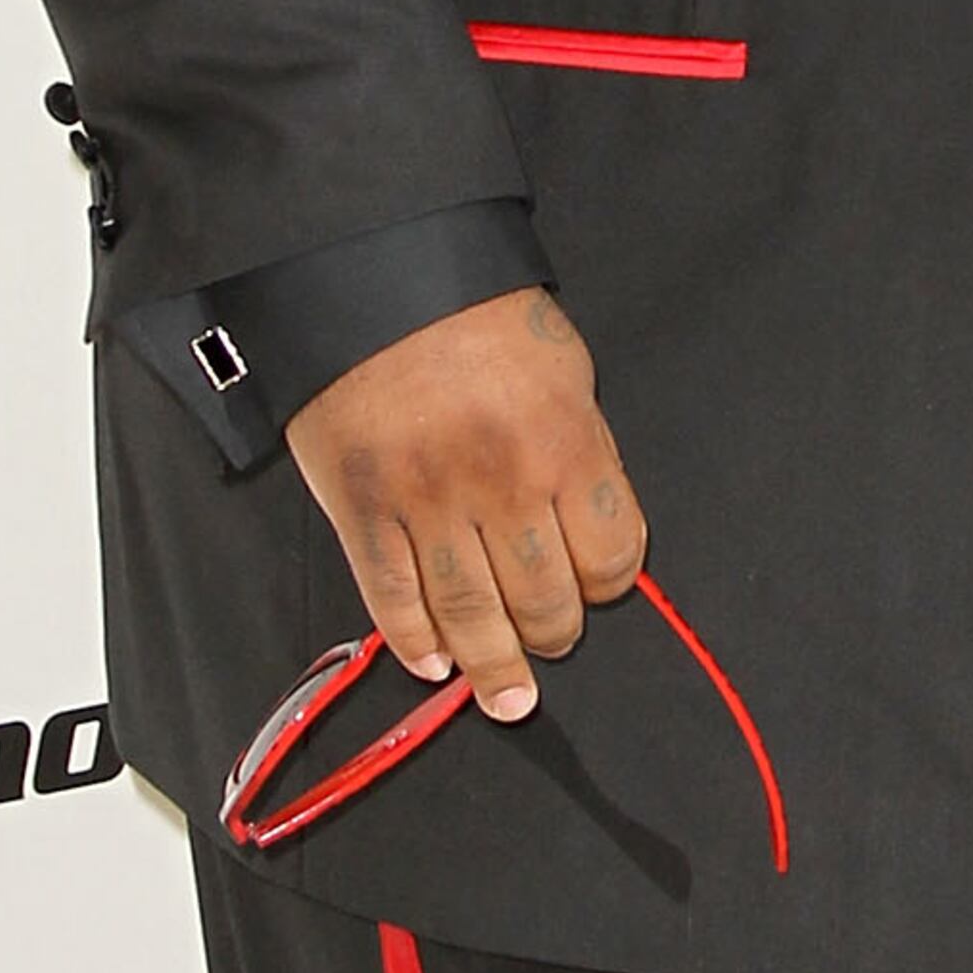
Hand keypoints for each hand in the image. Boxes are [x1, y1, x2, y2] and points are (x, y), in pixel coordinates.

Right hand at [284, 289, 646, 723]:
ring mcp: (425, 503)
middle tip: (550, 645)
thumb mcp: (563, 368)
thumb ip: (579, 449)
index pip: (611, 556)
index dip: (609, 584)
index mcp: (564, 445)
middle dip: (555, 635)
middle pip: (545, 600)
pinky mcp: (361, 509)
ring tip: (506, 698)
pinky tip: (432, 664)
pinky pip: (392, 596)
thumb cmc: (475, 313)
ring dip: (493, 667)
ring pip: (471, 615)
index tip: (597, 587)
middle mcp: (500, 485)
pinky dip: (413, 640)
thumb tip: (586, 524)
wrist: (369, 273)